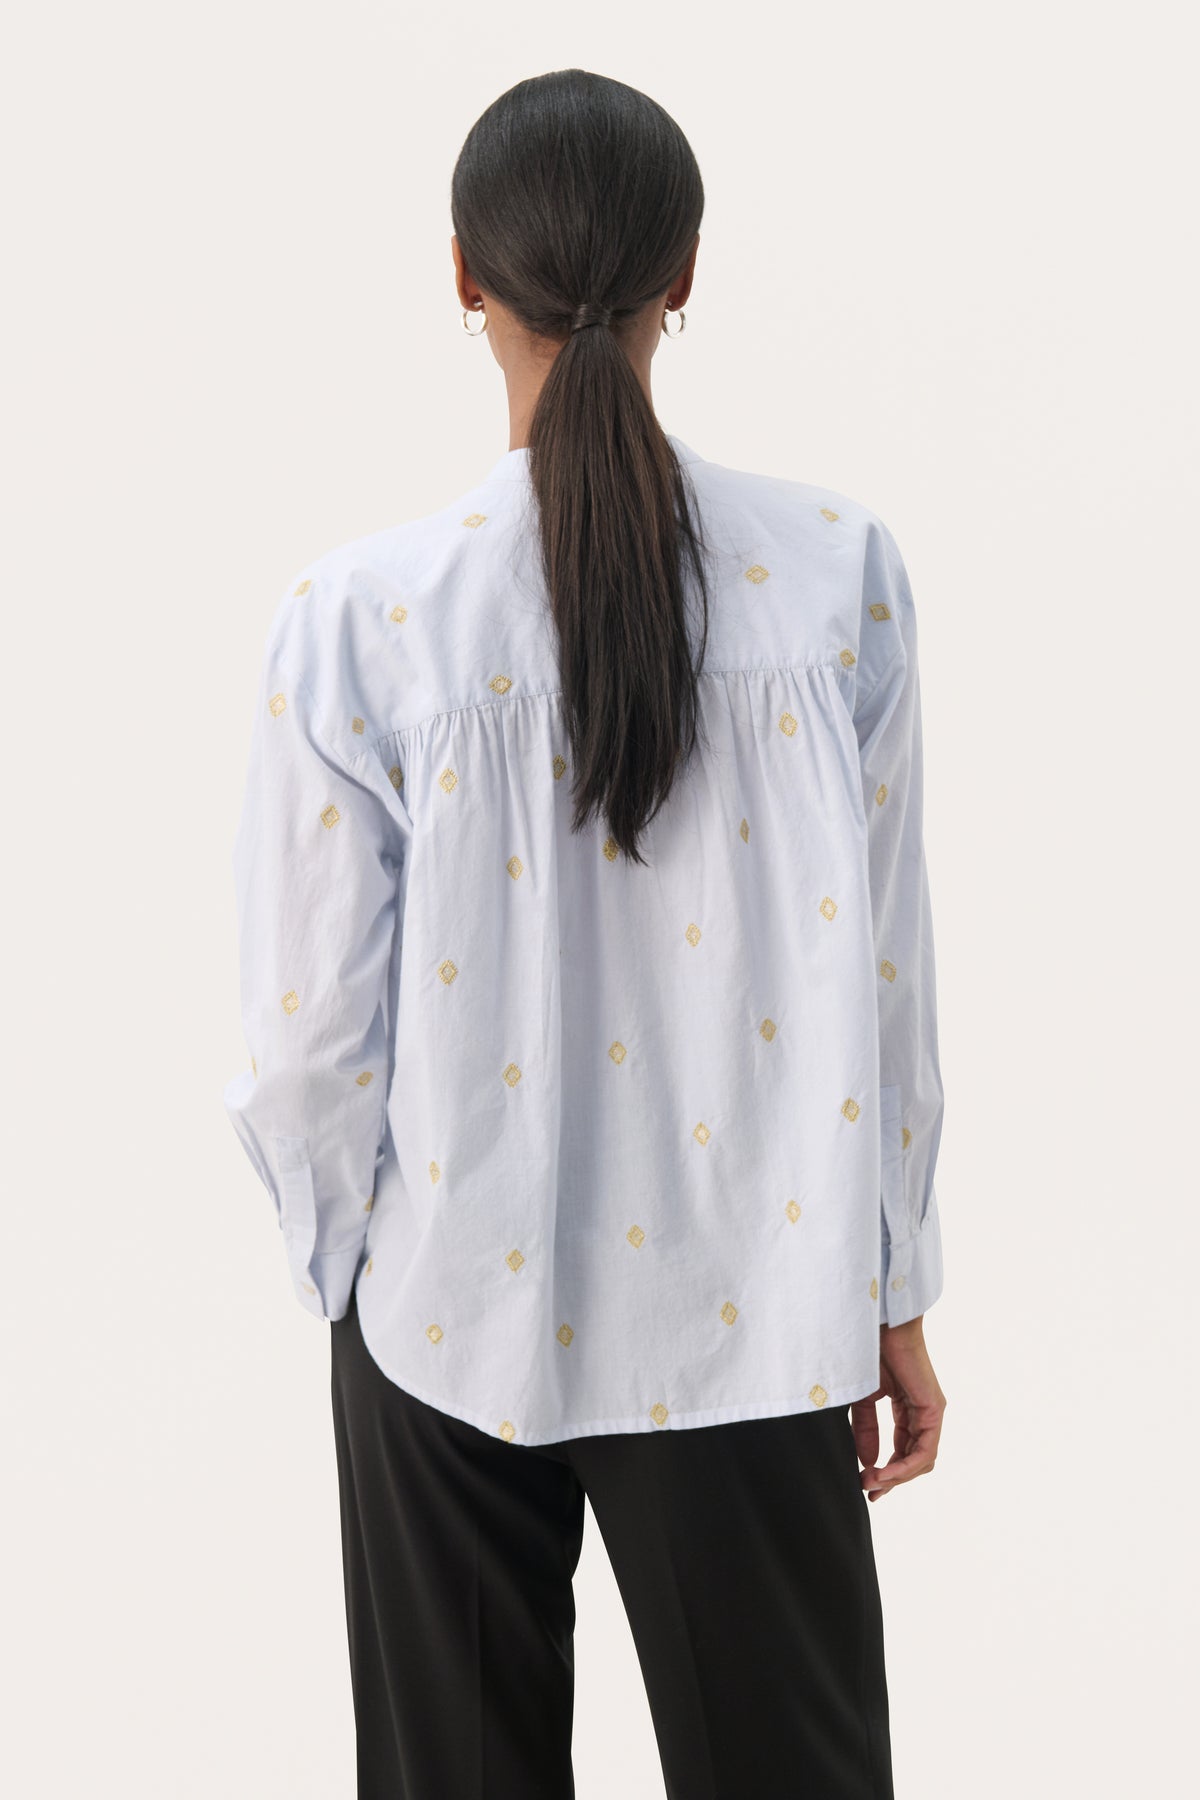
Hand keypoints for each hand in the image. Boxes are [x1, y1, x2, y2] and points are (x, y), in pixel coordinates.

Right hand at [852, 1318, 946, 1501]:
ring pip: (921, 1461)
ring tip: (871, 1483)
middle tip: (868, 1492)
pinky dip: (905, 1467)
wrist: (879, 1325)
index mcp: (908, 1409)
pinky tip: (884, 1473)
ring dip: (896, 1478)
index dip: (886, 1472)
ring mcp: (931, 1412)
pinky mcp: (933, 1410)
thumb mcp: (863, 1399)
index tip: (864, 1485)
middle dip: (891, 1481)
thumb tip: (869, 1463)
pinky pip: (924, 1451)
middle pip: (913, 1461)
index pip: (902, 1450)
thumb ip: (866, 1430)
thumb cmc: (869, 1352)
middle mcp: (924, 1414)